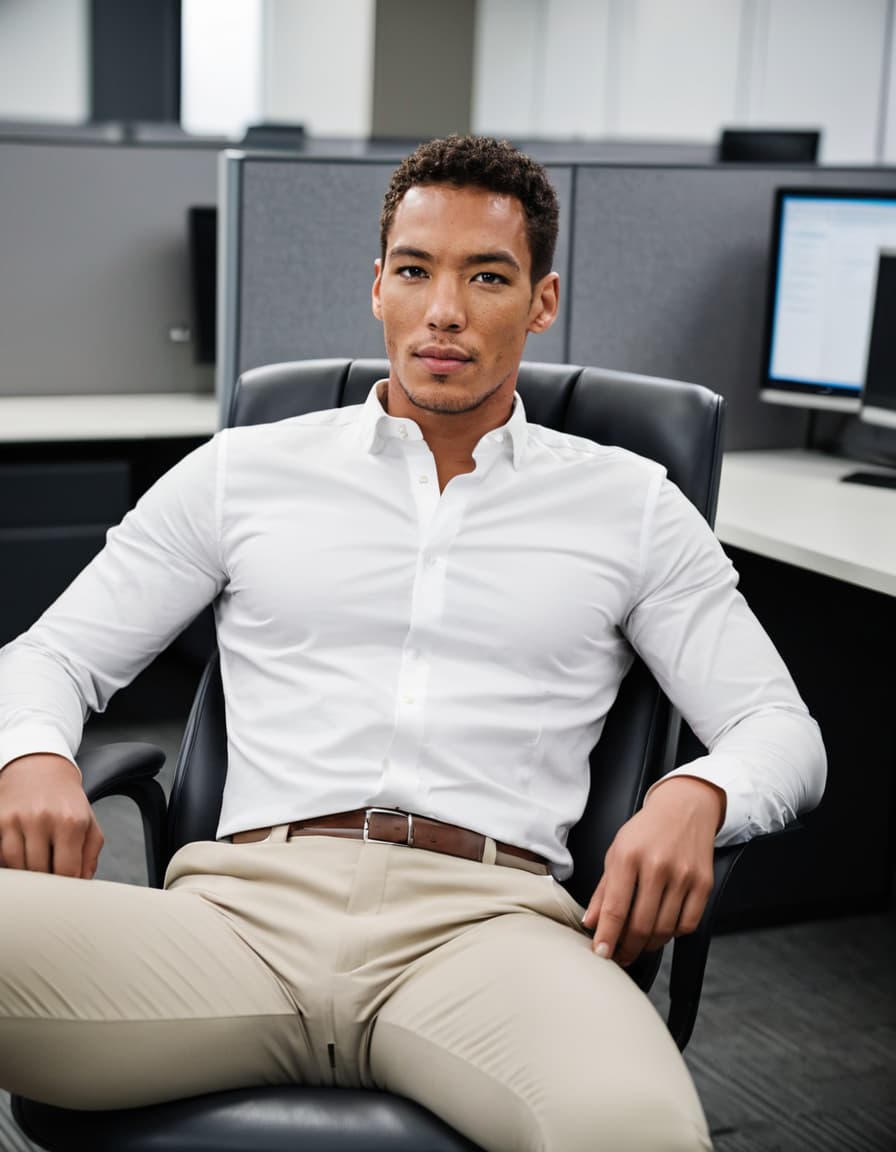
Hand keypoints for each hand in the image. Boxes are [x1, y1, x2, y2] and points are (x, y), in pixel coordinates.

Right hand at [0, 753, 103, 877]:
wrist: (41, 768)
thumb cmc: (67, 801)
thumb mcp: (89, 823)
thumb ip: (90, 855)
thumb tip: (82, 883)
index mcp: (71, 821)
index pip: (66, 871)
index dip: (66, 886)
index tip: (66, 888)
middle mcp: (42, 818)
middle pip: (40, 871)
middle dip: (47, 880)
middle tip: (52, 877)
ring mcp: (17, 819)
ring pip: (17, 866)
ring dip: (28, 873)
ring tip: (37, 866)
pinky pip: (2, 855)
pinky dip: (11, 863)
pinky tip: (22, 858)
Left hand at [581, 776, 723, 965]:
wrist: (685, 808)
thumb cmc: (647, 830)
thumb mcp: (616, 851)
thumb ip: (603, 890)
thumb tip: (590, 922)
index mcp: (628, 856)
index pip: (615, 907)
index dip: (607, 936)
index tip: (601, 954)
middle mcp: (656, 865)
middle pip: (641, 925)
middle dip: (627, 948)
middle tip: (620, 955)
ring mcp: (683, 875)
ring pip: (664, 929)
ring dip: (649, 944)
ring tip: (639, 943)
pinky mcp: (704, 883)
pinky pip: (687, 924)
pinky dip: (673, 934)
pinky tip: (663, 928)